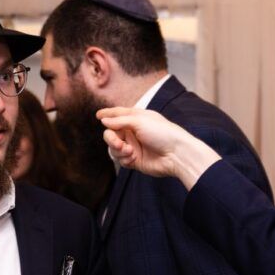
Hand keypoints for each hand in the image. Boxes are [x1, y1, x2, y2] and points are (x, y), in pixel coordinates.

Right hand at [97, 107, 221, 189]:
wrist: (176, 155)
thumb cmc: (162, 133)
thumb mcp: (140, 121)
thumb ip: (119, 120)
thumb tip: (104, 120)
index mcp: (136, 118)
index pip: (118, 114)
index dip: (108, 114)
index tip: (98, 115)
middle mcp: (133, 132)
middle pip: (111, 133)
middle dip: (111, 139)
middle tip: (118, 143)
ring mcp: (133, 146)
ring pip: (113, 148)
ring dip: (118, 150)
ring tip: (130, 152)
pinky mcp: (134, 160)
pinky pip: (120, 159)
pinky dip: (124, 159)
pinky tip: (133, 158)